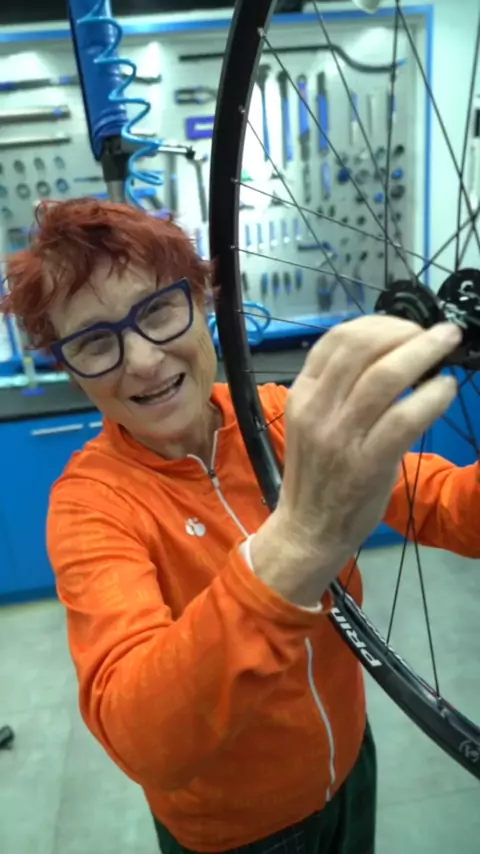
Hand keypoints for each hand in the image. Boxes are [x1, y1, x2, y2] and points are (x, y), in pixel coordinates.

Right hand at [252, 315, 461, 606]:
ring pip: (385, 376)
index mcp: (302, 393)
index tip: (406, 327)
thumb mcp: (313, 421)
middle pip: (362, 347)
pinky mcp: (366, 463)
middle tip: (434, 335)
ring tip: (448, 346)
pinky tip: (446, 389)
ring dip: (425, 352)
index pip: (337, 339)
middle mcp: (317, 408)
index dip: (380, 323)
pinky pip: (404, 417)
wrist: (308, 529)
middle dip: (406, 331)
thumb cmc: (317, 474)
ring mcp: (340, 436)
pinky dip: (432, 397)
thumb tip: (387, 351)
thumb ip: (338, 388)